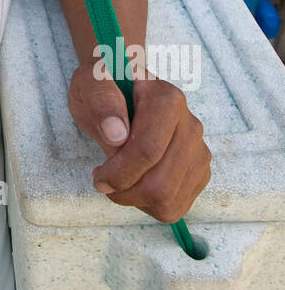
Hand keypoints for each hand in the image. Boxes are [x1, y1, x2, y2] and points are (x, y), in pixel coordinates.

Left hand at [67, 62, 211, 223]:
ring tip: (118, 178)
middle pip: (161, 183)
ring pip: (169, 200)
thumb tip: (117, 134)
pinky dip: (149, 204)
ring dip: (134, 199)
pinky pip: (176, 206)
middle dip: (124, 191)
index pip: (148, 150)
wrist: (124, 84)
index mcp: (167, 100)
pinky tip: (135, 182)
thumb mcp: (91, 83)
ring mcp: (198, 149)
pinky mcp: (199, 170)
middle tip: (103, 179)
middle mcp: (190, 125)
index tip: (98, 176)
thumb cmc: (107, 85)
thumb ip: (101, 102)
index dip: (119, 173)